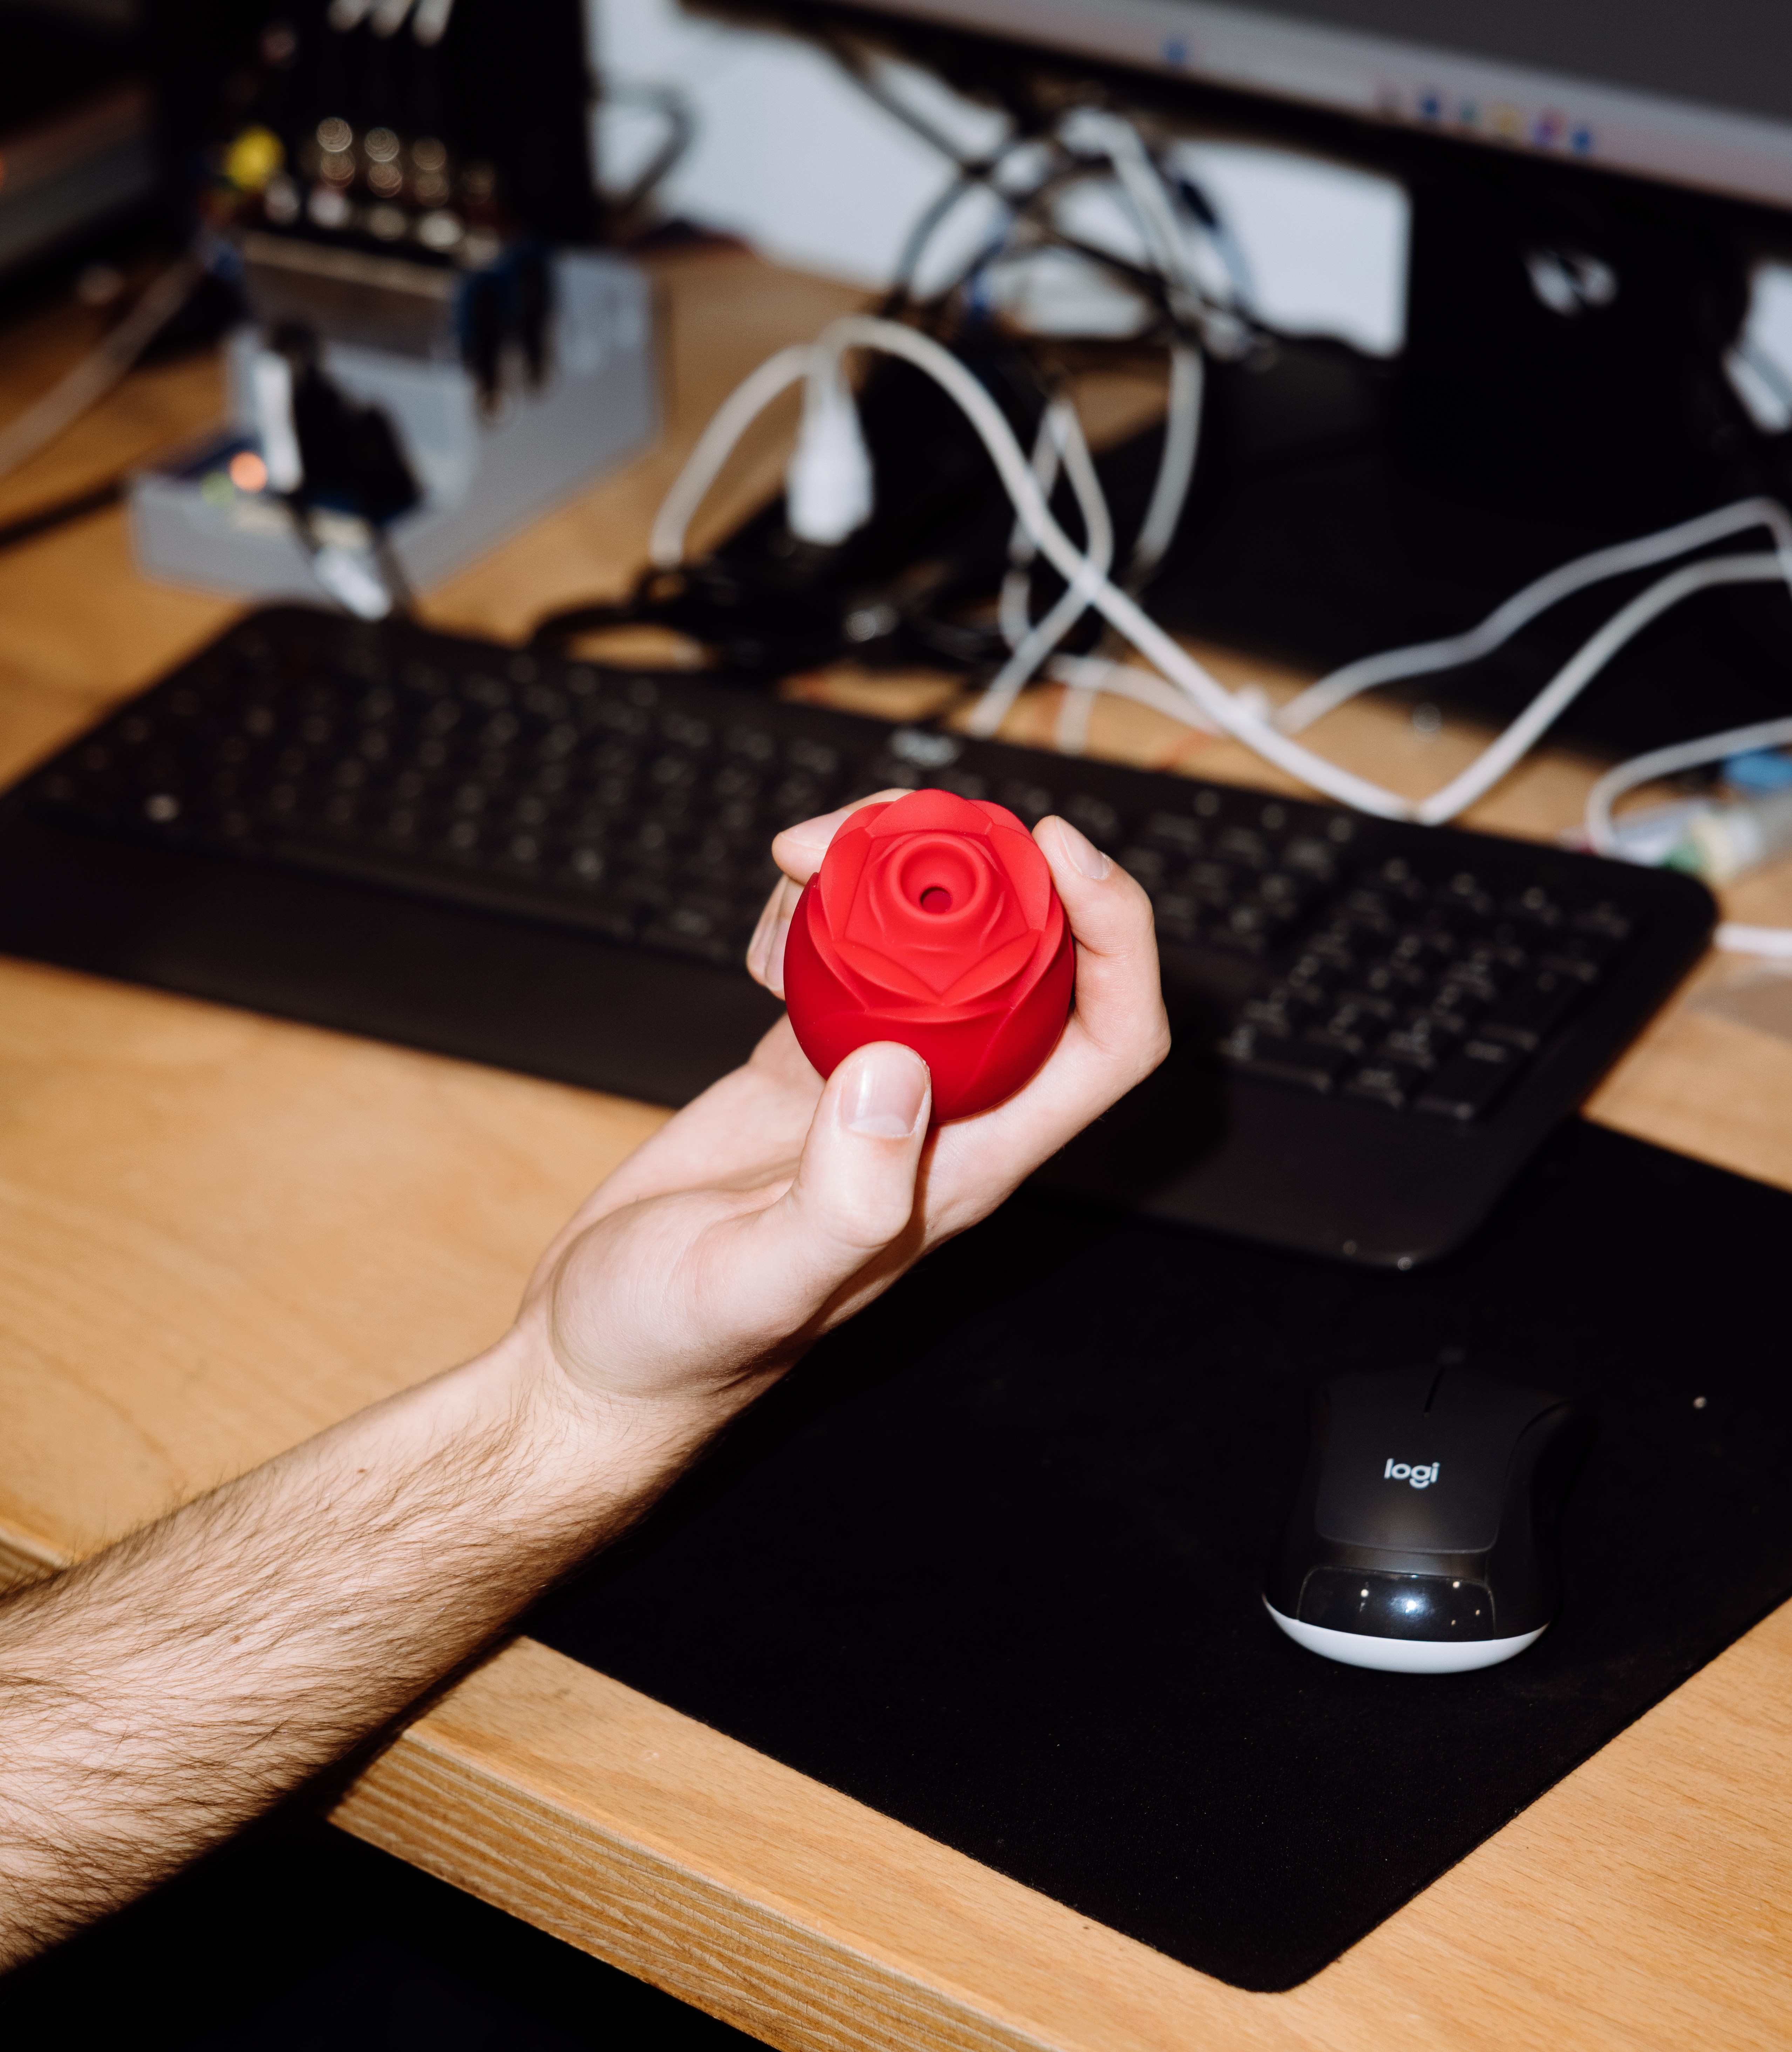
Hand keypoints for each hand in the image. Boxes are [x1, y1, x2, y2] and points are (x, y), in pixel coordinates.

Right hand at [513, 795, 1168, 1448]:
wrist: (597, 1354)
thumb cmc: (676, 1348)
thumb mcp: (755, 1284)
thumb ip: (839, 1196)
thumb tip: (894, 1072)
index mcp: (968, 1166)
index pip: (1104, 1040)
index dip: (1113, 939)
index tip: (1060, 853)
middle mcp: (940, 1116)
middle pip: (1025, 964)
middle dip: (984, 871)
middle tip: (894, 826)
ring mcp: (872, 1084)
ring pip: (931, 946)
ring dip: (889, 876)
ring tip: (808, 851)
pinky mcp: (803, 1065)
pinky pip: (842, 957)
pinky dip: (812, 914)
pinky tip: (764, 929)